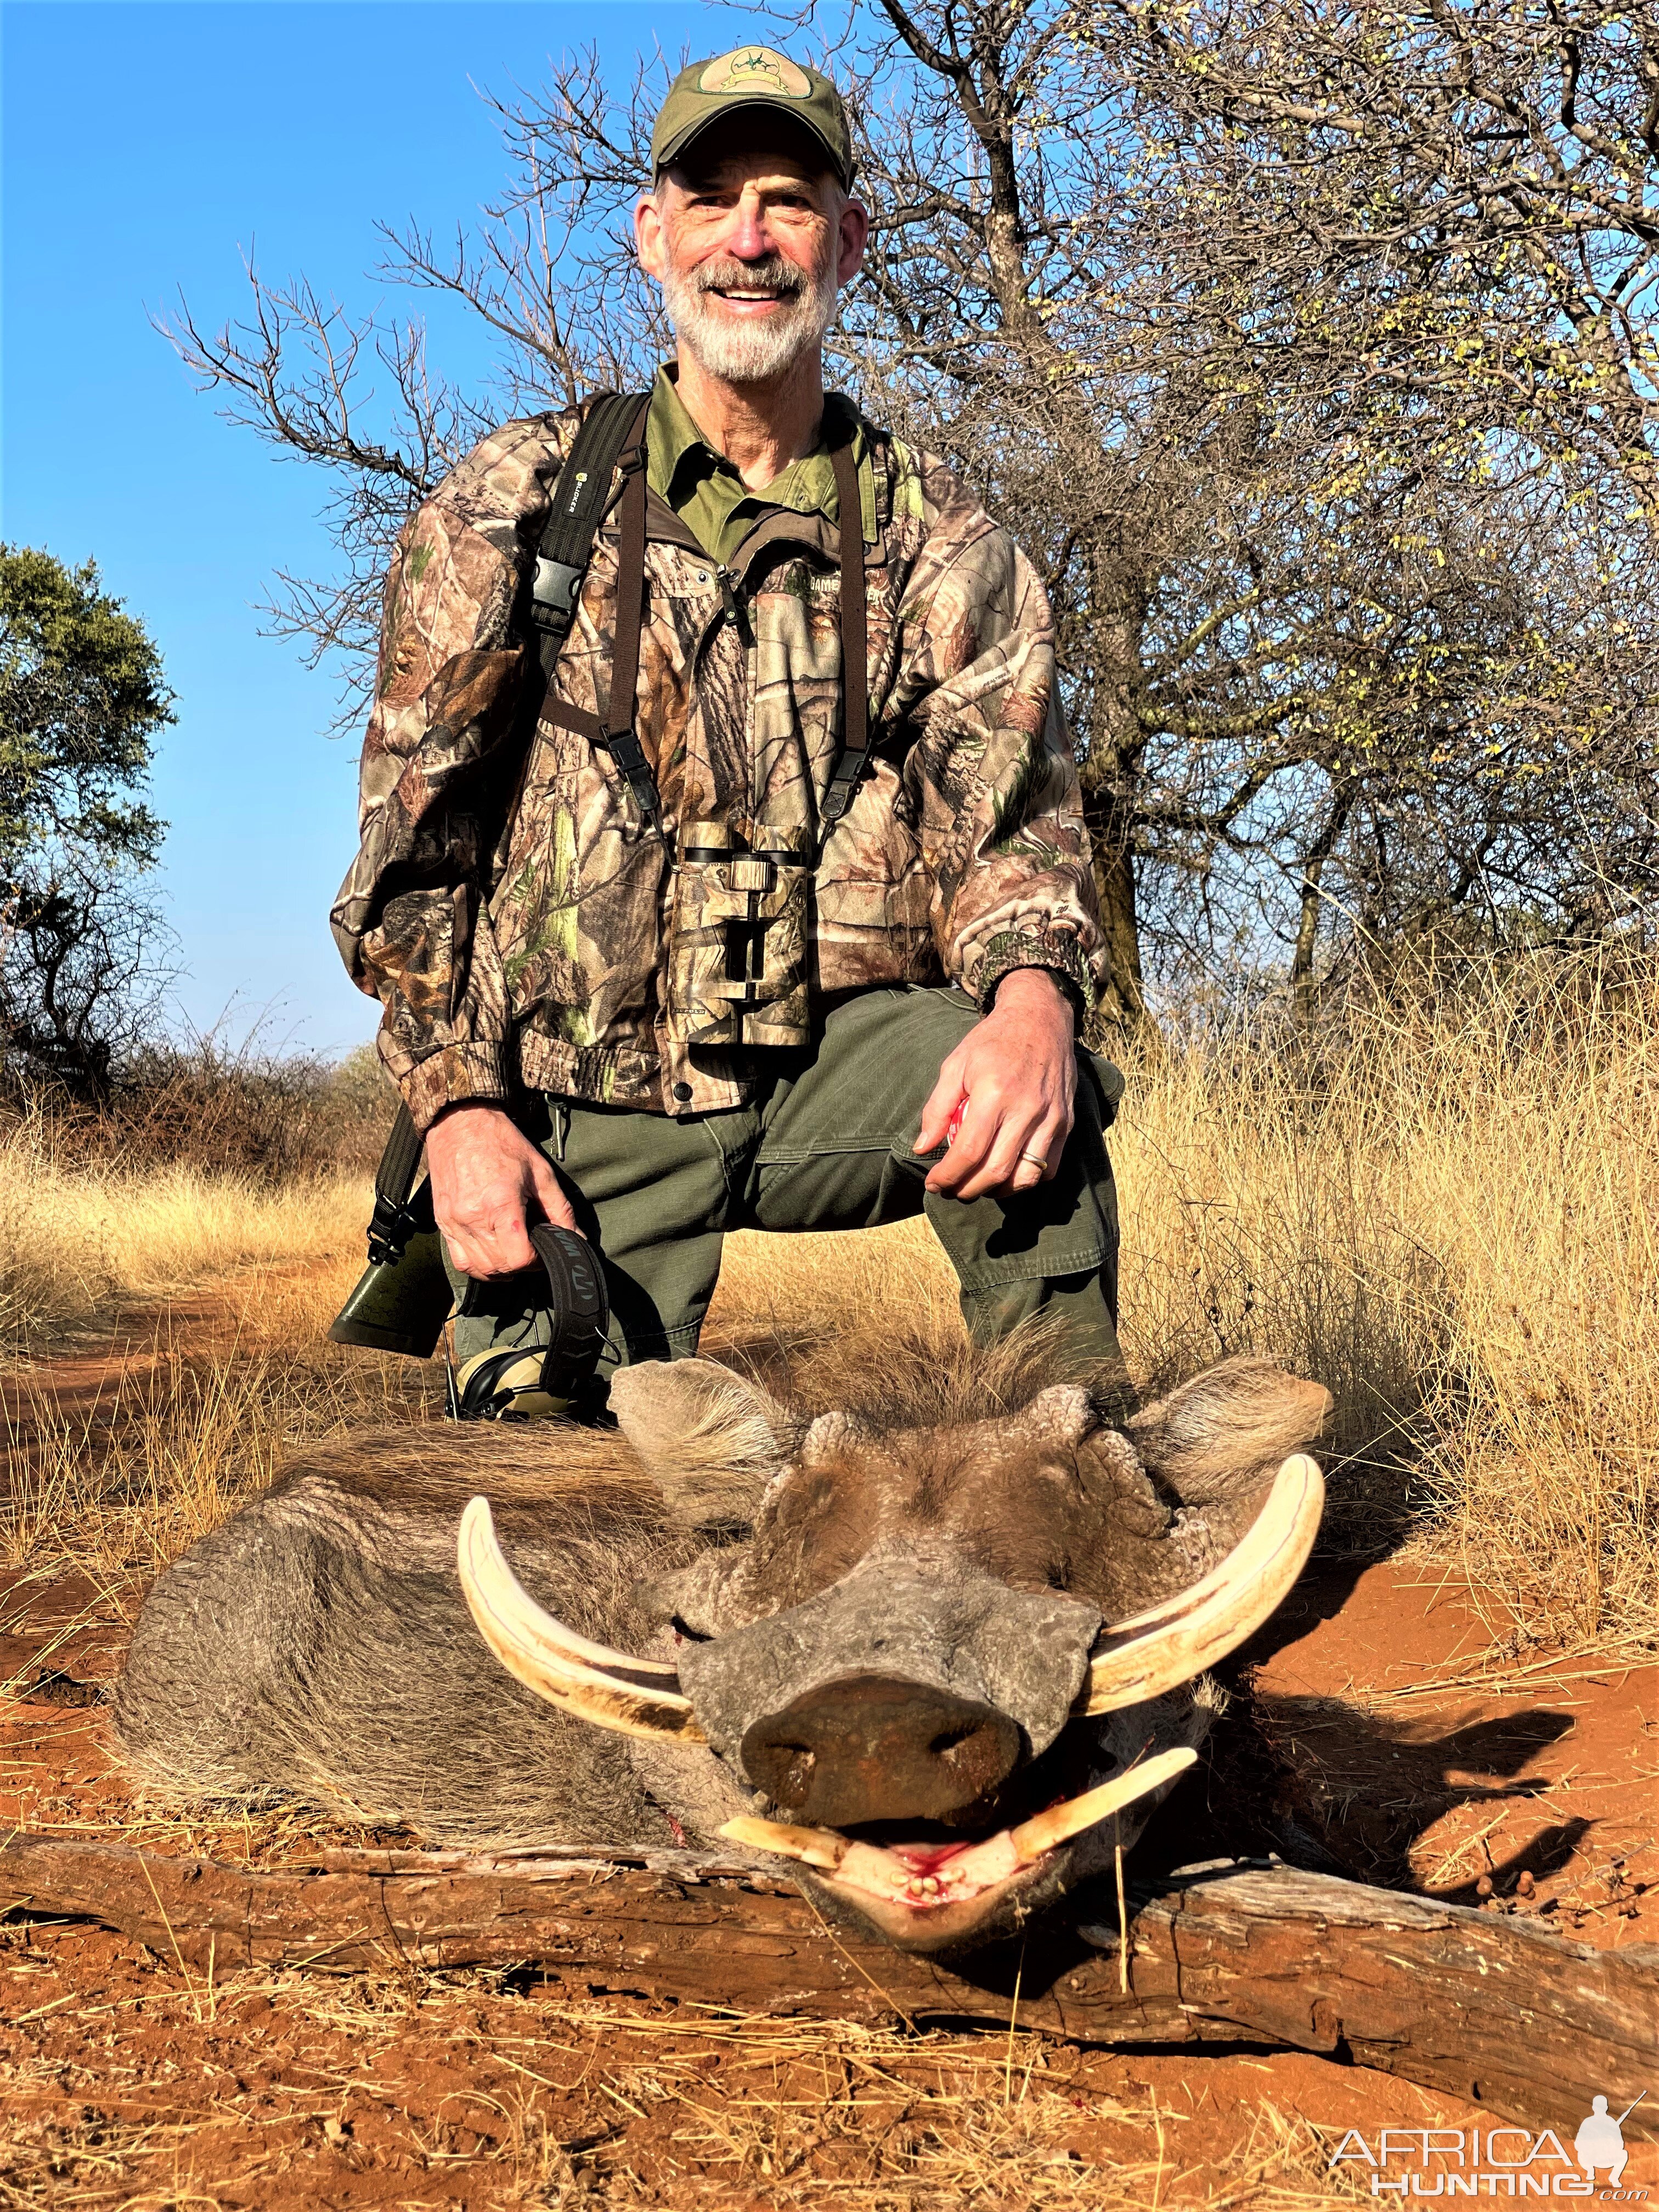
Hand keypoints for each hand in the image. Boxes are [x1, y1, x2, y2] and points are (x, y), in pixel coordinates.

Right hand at [424, 1104, 579, 1277]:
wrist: (460, 1122)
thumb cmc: (502, 1143)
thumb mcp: (541, 1172)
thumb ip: (561, 1210)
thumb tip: (578, 1238)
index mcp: (500, 1204)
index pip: (519, 1257)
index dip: (536, 1261)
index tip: (543, 1250)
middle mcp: (473, 1217)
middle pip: (500, 1267)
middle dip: (521, 1266)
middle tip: (532, 1250)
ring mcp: (454, 1222)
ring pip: (479, 1269)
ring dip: (501, 1270)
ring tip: (513, 1253)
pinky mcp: (442, 1221)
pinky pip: (460, 1261)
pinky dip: (478, 1266)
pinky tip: (492, 1255)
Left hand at [917, 970, 1076, 1201]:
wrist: (1040, 1018)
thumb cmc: (992, 1042)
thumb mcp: (955, 1065)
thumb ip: (936, 1108)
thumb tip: (923, 1148)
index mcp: (994, 1093)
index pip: (969, 1152)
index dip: (948, 1176)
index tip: (934, 1184)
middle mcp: (1026, 1109)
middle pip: (996, 1171)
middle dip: (969, 1189)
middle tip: (953, 1190)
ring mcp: (1051, 1117)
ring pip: (1025, 1176)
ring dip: (998, 1191)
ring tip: (978, 1186)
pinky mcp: (1066, 1122)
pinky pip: (1049, 1166)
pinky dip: (1026, 1179)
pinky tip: (1008, 1173)